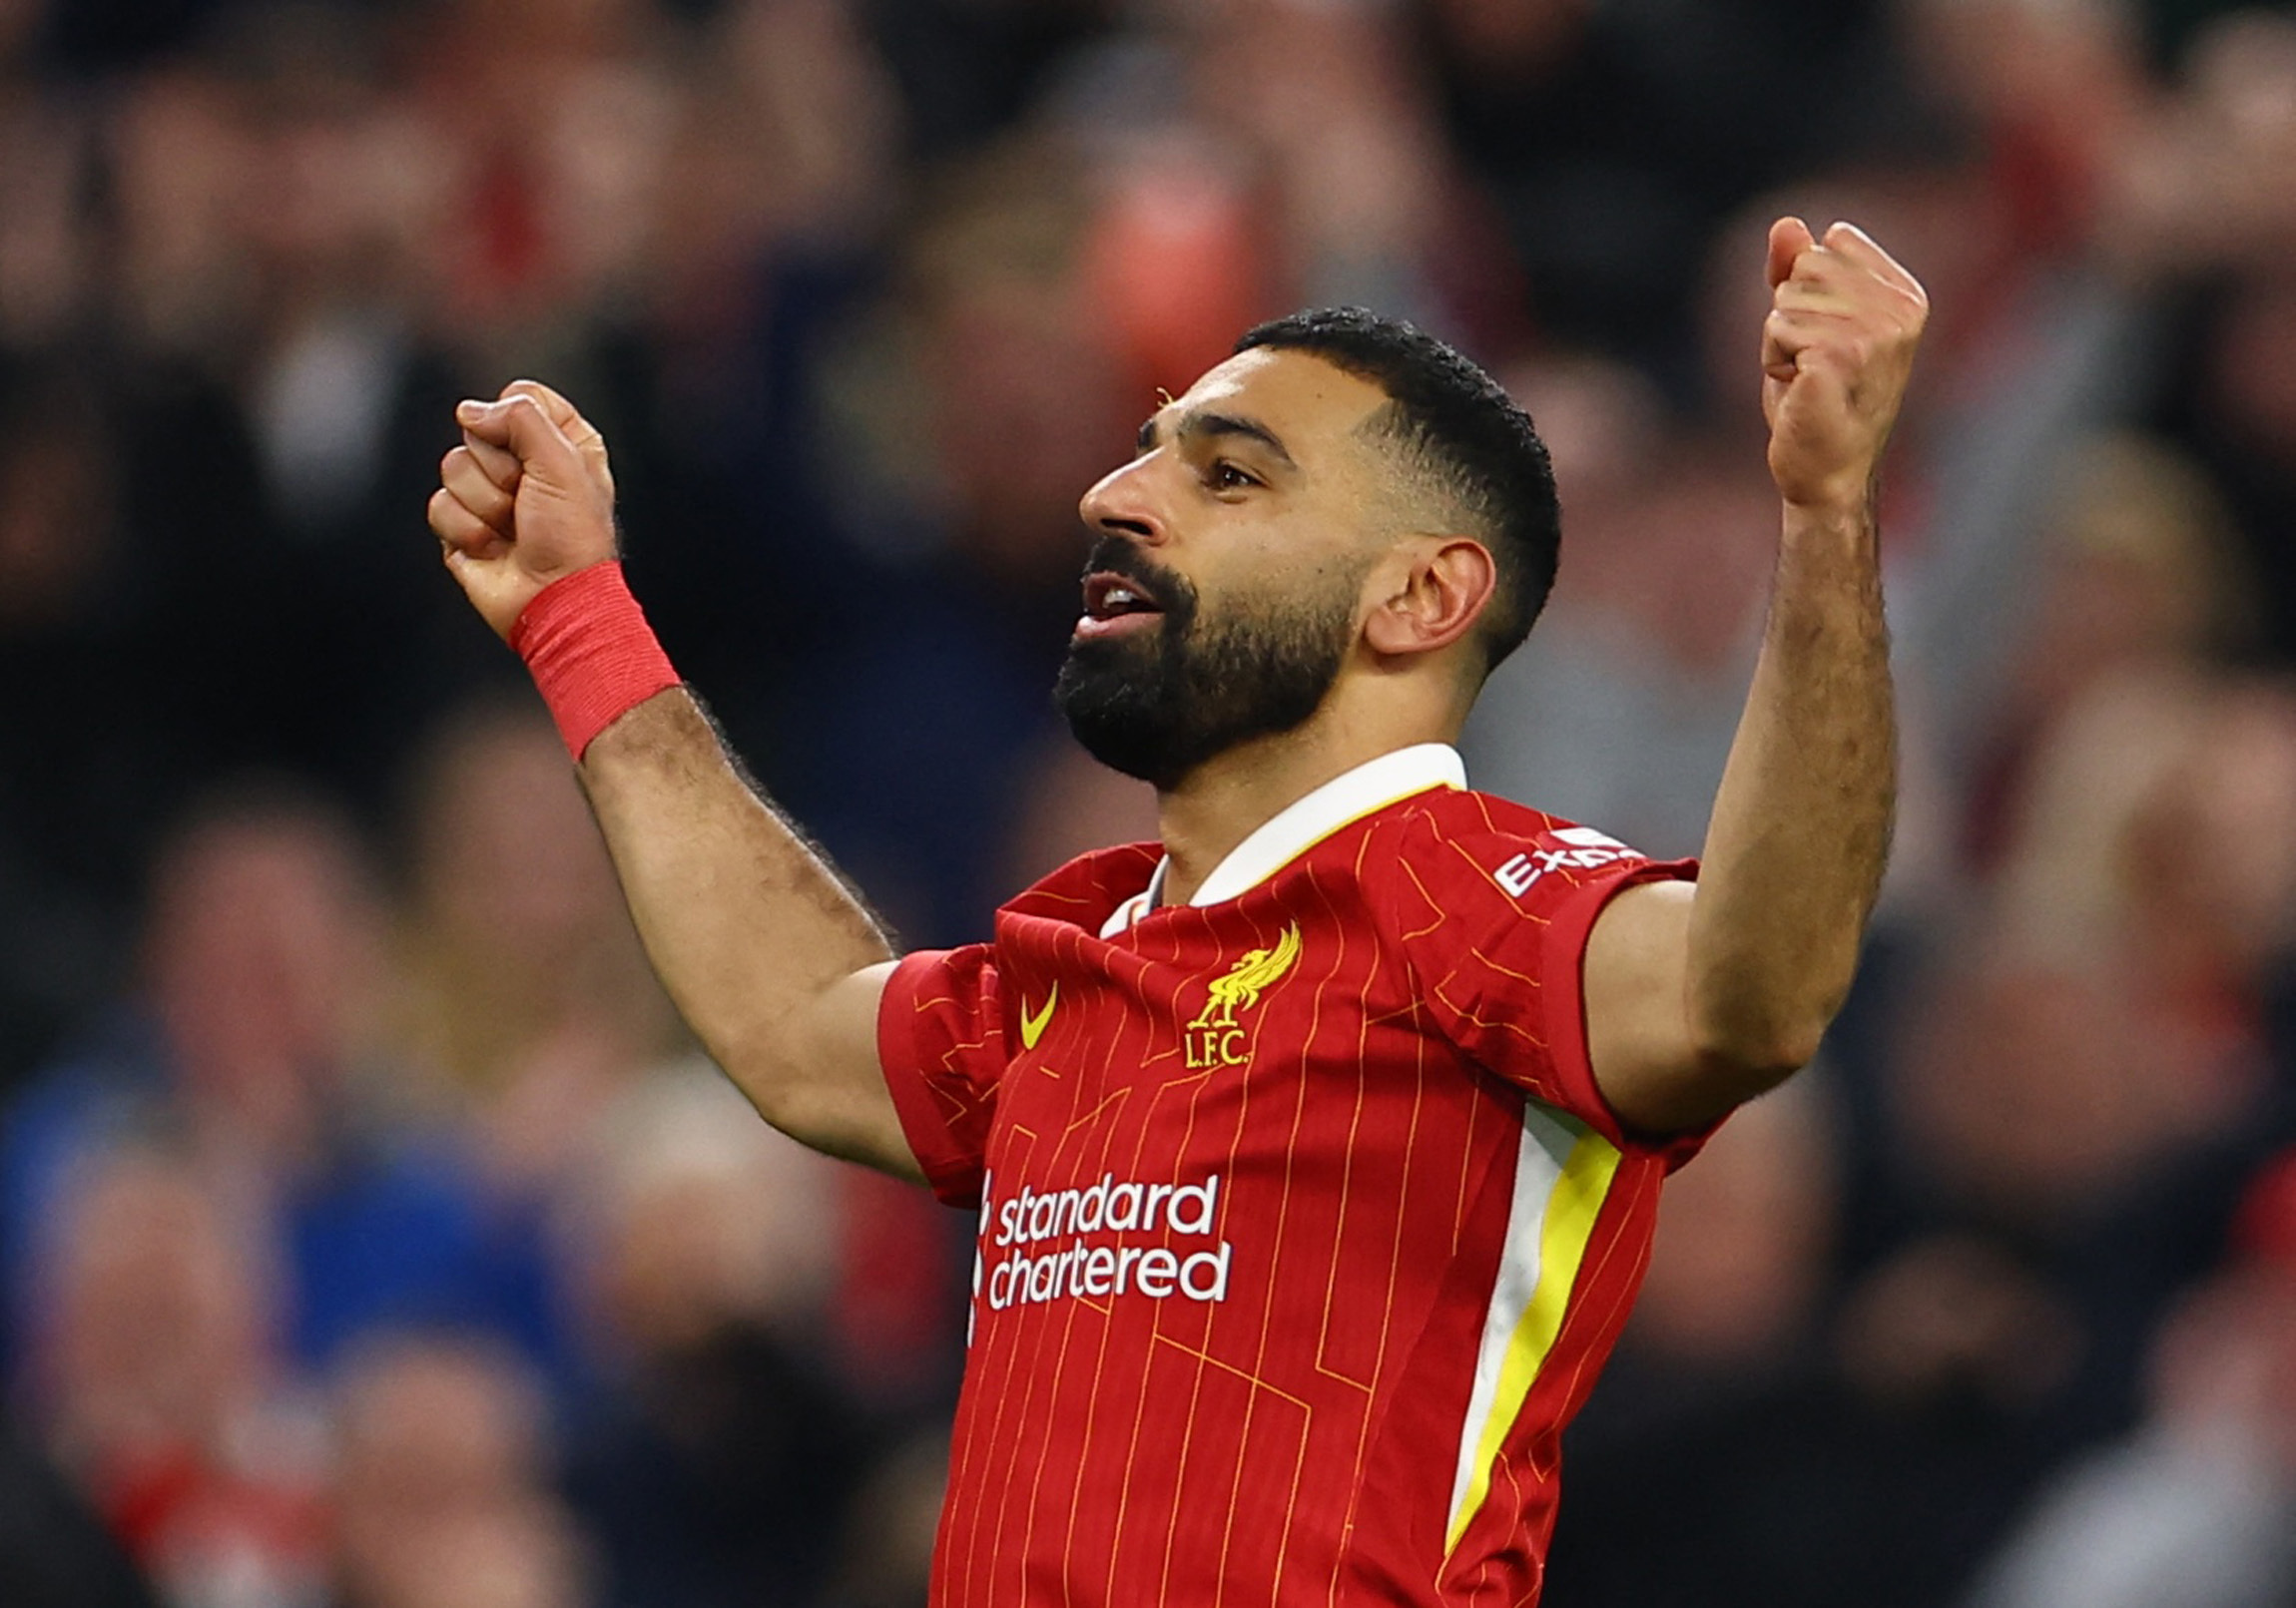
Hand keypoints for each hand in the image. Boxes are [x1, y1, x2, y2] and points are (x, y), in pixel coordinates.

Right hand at [428, 380, 617, 639]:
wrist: (554, 599)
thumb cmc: (572, 536)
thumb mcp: (563, 461)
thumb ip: (521, 417)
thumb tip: (470, 411)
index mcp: (561, 443)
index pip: (520, 397)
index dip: (518, 420)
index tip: (537, 454)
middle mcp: (525, 465)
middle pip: (478, 430)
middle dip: (500, 469)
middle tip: (527, 500)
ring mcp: (490, 495)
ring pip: (453, 467)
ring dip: (485, 504)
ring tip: (513, 528)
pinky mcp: (463, 526)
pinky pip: (439, 505)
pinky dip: (465, 530)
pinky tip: (493, 548)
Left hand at [1760, 218, 1928, 512]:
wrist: (1826, 471)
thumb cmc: (1818, 398)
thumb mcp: (1808, 322)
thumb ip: (1797, 270)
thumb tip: (1786, 223)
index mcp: (1905, 294)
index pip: (1831, 243)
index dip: (1810, 288)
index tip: (1829, 336)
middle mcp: (1899, 309)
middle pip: (1805, 265)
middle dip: (1791, 313)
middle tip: (1812, 362)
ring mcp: (1874, 333)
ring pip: (1786, 299)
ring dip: (1780, 341)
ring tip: (1808, 378)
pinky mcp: (1840, 355)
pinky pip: (1777, 328)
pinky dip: (1773, 360)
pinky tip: (1801, 389)